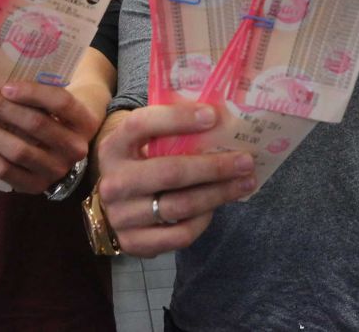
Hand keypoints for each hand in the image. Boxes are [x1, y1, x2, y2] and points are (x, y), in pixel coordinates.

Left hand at [0, 83, 96, 193]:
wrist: (65, 147)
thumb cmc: (55, 115)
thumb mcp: (57, 102)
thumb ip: (37, 93)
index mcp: (85, 121)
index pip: (61, 102)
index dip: (33, 93)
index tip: (5, 86)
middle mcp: (76, 148)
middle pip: (36, 124)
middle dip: (1, 107)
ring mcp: (57, 170)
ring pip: (19, 150)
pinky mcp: (37, 186)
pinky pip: (6, 171)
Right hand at [96, 103, 256, 257]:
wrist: (115, 201)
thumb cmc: (142, 162)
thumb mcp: (144, 142)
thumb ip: (171, 131)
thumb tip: (224, 119)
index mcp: (113, 146)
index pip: (142, 125)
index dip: (177, 118)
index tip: (214, 116)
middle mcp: (113, 181)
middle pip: (170, 172)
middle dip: (214, 166)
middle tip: (246, 160)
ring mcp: (120, 216)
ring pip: (181, 205)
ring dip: (219, 193)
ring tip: (245, 183)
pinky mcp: (133, 242)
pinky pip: (180, 234)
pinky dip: (203, 221)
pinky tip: (215, 207)